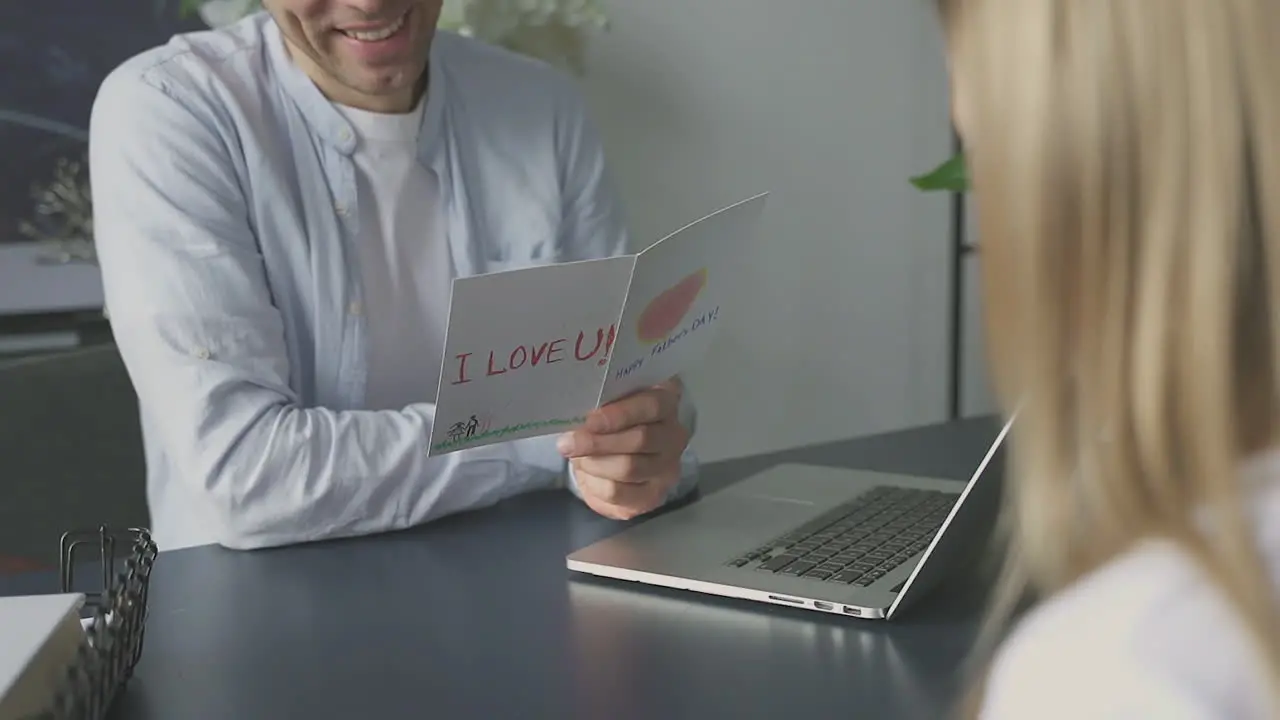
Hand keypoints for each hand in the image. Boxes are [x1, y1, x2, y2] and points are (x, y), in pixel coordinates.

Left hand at [557, 377, 690, 519]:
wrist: (617, 456)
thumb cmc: (612, 421)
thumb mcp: (610, 405)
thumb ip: (602, 404)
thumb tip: (578, 416)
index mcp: (667, 403)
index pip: (651, 406)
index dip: (619, 414)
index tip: (589, 420)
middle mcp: (674, 436)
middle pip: (641, 439)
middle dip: (598, 442)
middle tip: (568, 443)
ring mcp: (667, 469)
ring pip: (629, 467)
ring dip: (594, 463)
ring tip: (576, 457)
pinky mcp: (651, 497)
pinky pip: (618, 493)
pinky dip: (594, 483)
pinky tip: (586, 474)